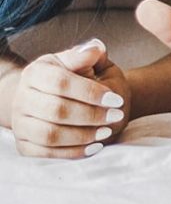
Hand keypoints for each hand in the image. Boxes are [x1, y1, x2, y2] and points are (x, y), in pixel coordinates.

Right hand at [11, 39, 129, 157]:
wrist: (55, 96)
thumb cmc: (76, 76)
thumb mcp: (82, 61)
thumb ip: (88, 55)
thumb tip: (95, 49)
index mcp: (36, 72)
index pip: (62, 83)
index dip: (91, 92)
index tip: (116, 99)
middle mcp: (22, 97)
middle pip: (56, 111)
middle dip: (91, 115)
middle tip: (116, 116)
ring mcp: (20, 123)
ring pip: (50, 135)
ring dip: (83, 136)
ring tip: (106, 131)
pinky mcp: (23, 144)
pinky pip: (46, 154)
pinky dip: (72, 152)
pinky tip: (94, 146)